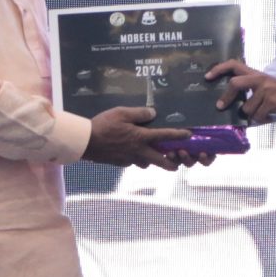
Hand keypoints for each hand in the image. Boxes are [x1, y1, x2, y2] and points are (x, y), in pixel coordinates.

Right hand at [82, 105, 206, 169]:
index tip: (189, 135)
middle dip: (172, 163)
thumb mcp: (121, 112)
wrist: (86, 142)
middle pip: (161, 161)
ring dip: (152, 161)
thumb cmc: (103, 125)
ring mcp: (130, 159)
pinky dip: (136, 159)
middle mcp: (139, 151)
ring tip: (153, 154)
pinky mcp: (121, 163)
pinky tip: (132, 152)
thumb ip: (139, 113)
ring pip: (147, 164)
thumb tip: (153, 113)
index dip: (179, 135)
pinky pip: (133, 163)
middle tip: (177, 163)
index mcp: (141, 137)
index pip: (165, 136)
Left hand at [207, 59, 275, 126]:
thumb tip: (233, 110)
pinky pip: (258, 116)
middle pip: (235, 83)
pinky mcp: (271, 100)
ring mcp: (265, 89)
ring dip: (253, 115)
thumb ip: (250, 96)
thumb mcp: (266, 92)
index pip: (234, 65)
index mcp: (256, 75)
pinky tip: (272, 115)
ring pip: (247, 108)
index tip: (207, 76)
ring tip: (265, 113)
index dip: (219, 68)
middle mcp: (259, 79)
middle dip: (226, 97)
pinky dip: (263, 120)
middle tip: (220, 107)